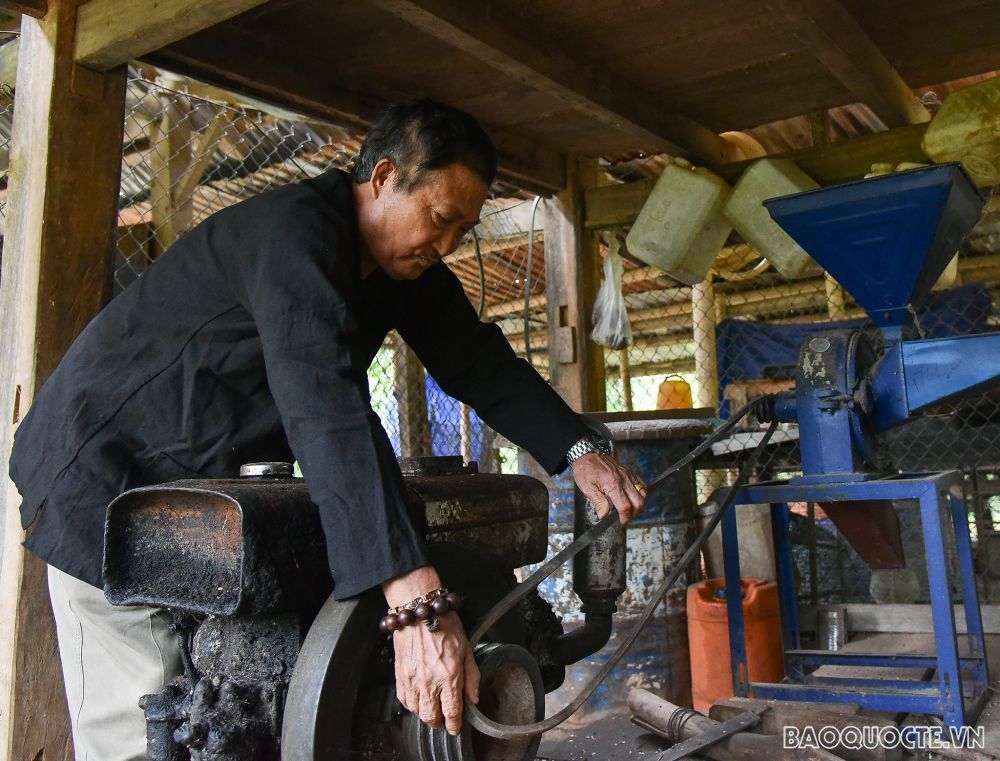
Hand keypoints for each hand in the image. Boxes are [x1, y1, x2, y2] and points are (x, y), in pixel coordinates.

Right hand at [392, 611, 478, 734]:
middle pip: (431, 717)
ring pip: (416, 711)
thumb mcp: (467, 649)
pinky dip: (411, 704)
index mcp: (448, 677)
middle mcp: (429, 682)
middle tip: (444, 718)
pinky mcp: (400, 675)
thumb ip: (471, 677)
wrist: (420, 611)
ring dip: (425, 714)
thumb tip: (473, 698)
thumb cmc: (444, 625)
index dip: (454, 725)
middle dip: (439, 722)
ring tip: (432, 708)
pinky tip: (418, 699)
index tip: (455, 727)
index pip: (451, 712)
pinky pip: (403, 699)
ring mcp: (412, 680)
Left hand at [570, 452, 646, 525]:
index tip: (621, 523)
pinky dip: (641, 494)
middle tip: (625, 518)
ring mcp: (628, 475)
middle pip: (638, 502)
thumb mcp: (587, 488)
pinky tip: (634, 499)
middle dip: (634, 514)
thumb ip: (598, 503)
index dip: (624, 518)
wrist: (587, 453)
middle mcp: (624, 479)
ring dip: (639, 505)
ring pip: (643, 494)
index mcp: (613, 484)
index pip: (625, 506)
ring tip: (630, 510)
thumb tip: (604, 516)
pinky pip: (642, 484)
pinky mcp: (630, 472)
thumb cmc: (586, 469)